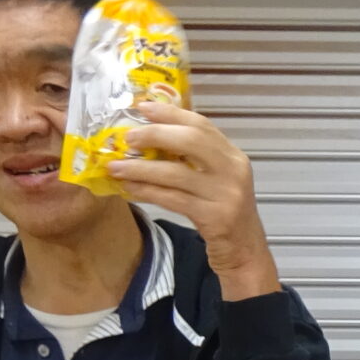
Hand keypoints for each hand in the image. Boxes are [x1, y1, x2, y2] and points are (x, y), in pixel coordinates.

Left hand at [103, 99, 278, 298]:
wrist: (244, 253)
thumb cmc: (223, 213)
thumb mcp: (216, 180)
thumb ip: (195, 159)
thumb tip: (149, 137)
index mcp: (233, 156)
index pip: (201, 124)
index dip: (170, 113)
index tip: (142, 107)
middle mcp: (234, 171)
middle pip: (192, 141)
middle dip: (155, 135)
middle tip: (127, 137)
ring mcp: (226, 195)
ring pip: (176, 173)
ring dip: (141, 169)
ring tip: (115, 167)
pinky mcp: (215, 218)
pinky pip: (173, 199)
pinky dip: (148, 192)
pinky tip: (129, 189)